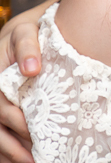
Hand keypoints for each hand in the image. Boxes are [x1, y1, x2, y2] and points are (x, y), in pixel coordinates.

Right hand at [0, 23, 40, 162]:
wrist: (27, 32)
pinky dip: (8, 150)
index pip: (3, 109)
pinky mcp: (2, 108)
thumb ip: (28, 48)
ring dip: (10, 153)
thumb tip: (31, 69)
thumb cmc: (30, 31)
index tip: (36, 136)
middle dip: (15, 147)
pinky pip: (0, 133)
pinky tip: (22, 159)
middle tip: (36, 159)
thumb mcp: (27, 32)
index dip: (18, 124)